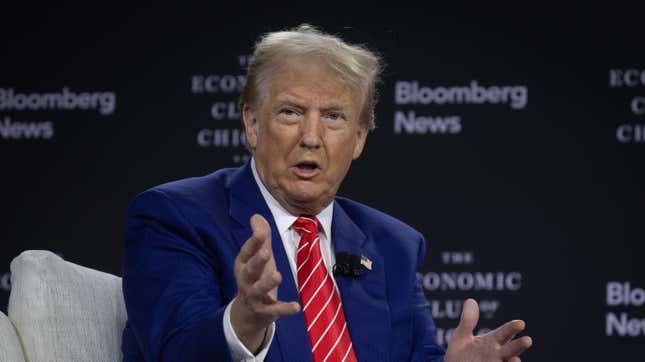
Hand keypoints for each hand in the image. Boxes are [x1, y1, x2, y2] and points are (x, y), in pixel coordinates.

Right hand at [230, 214, 300, 352]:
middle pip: (250, 270)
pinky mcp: (265, 311)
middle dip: (257, 261)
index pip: (246, 252)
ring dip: (267, 283)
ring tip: (277, 275)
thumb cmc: (255, 277)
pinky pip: (274, 310)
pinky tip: (296, 306)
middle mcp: (246, 280)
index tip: (260, 232)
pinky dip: (285, 309)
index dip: (253, 242)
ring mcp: (254, 296)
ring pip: (259, 289)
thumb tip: (256, 216)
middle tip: (266, 252)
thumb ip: (260, 237)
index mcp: (243, 264)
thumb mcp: (258, 257)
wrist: (248, 313)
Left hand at [445, 299, 531, 361]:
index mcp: (491, 342)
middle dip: (519, 345)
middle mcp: (496, 355)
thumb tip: (471, 300)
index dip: (512, 328)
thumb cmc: (459, 355)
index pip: (505, 333)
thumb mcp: (461, 337)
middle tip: (528, 340)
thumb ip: (467, 321)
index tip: (520, 323)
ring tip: (515, 360)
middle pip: (511, 349)